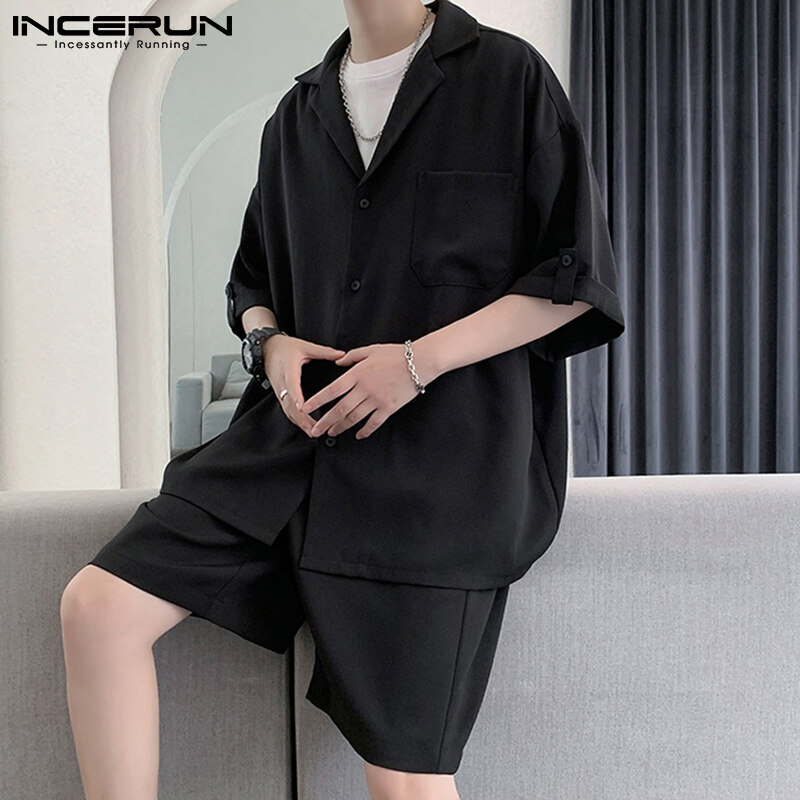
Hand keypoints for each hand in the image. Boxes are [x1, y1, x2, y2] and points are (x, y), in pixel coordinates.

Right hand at [263, 335, 345, 435]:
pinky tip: (304, 426)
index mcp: (288, 370)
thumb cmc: (283, 347)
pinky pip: (287, 409)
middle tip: (314, 429)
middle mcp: (282, 384)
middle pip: (290, 405)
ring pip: (288, 410)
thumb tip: (341, 354)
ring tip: (312, 432)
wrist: (266, 348)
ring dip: (299, 422)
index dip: (297, 399)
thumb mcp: (304, 346)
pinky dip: (295, 419)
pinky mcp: (280, 395)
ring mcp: (280, 391)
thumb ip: (323, 352)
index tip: (304, 409)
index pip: (291, 387)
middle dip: (301, 419)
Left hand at [300, 343, 426, 439]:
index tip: (306, 408)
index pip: (332, 391)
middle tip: (314, 430)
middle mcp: (364, 389)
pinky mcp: (389, 408)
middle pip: (340, 409)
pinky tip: (358, 435)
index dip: (317, 401)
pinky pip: (373, 423)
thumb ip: (351, 357)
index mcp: (357, 374)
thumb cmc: (396, 354)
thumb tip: (337, 362)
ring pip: (354, 418)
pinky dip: (365, 430)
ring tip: (331, 433)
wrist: (420, 362)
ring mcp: (376, 401)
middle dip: (325, 422)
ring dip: (341, 427)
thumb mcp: (370, 350)